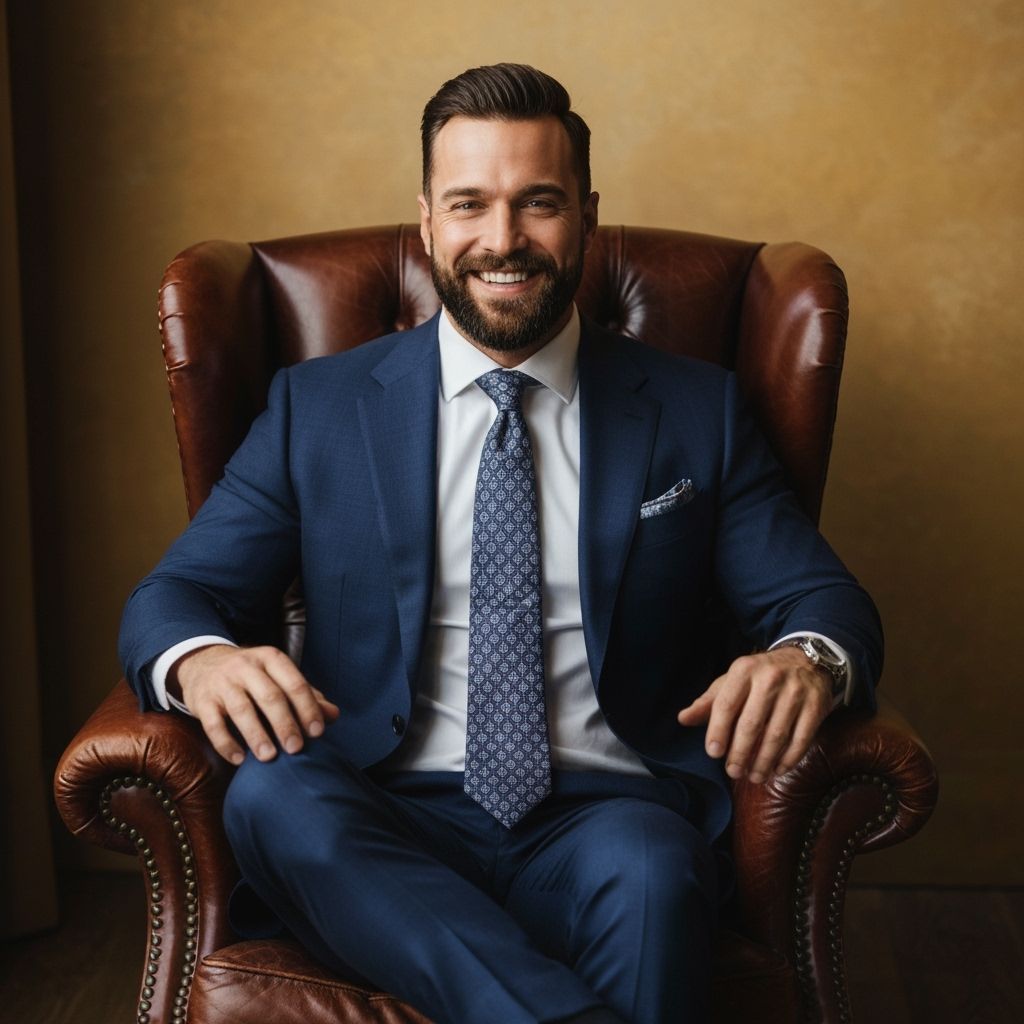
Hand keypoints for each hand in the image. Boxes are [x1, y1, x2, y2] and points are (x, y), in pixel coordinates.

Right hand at [171, 644, 339, 764]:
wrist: (202, 663)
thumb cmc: (251, 676)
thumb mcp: (278, 677)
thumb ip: (306, 695)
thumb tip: (333, 715)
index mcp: (271, 659)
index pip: (294, 683)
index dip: (307, 708)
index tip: (317, 732)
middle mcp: (246, 667)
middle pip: (270, 696)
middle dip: (285, 724)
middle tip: (296, 748)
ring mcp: (222, 683)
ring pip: (241, 710)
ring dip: (257, 735)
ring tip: (269, 757)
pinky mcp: (201, 701)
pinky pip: (213, 724)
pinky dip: (226, 743)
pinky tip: (239, 759)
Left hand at [676, 647, 832, 783]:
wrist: (805, 660)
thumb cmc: (759, 676)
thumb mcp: (732, 681)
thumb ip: (709, 702)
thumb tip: (683, 719)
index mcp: (743, 670)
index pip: (726, 704)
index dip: (718, 731)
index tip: (713, 753)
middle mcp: (770, 679)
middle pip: (751, 724)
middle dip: (740, 753)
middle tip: (733, 772)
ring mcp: (795, 692)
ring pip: (776, 735)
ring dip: (764, 761)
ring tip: (754, 776)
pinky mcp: (816, 705)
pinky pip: (801, 739)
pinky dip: (788, 759)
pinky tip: (778, 770)